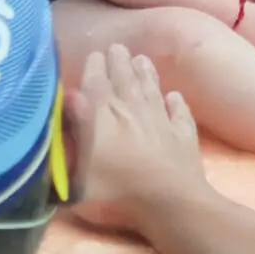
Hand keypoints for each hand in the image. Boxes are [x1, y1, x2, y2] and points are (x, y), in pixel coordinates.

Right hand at [65, 46, 206, 234]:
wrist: (171, 206)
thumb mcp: (77, 171)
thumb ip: (73, 130)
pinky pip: (180, 113)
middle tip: (118, 47)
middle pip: (125, 78)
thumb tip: (70, 97)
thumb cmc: (115, 194)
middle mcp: (132, 110)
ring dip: (146, 74)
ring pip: (152, 89)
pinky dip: (176, 102)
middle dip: (119, 61)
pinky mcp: (184, 136)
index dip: (95, 66)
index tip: (95, 53)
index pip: (96, 82)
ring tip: (142, 59)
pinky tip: (175, 96)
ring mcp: (161, 121)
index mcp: (103, 115)